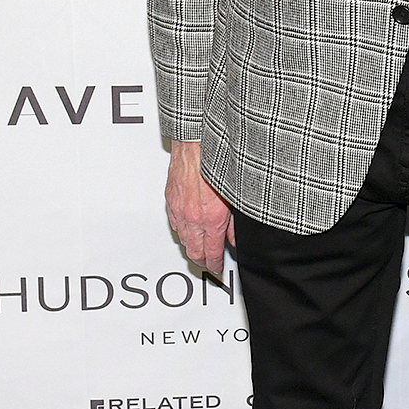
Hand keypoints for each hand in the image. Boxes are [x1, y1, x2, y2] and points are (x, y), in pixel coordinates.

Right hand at [165, 141, 233, 277]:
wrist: (198, 142)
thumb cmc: (218, 160)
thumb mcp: (236, 196)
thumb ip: (236, 222)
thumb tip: (235, 238)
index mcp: (211, 218)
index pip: (211, 253)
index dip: (215, 264)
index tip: (219, 267)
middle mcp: (192, 216)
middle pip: (193, 251)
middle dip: (202, 260)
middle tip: (209, 263)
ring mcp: (179, 208)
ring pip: (183, 238)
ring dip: (191, 246)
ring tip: (200, 250)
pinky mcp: (171, 199)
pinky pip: (175, 223)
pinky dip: (182, 230)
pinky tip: (189, 229)